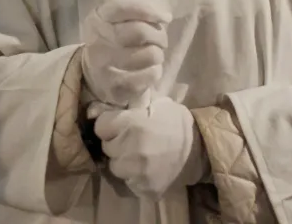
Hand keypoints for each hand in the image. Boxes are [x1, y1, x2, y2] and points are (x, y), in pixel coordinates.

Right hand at [81, 0, 169, 106]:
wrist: (96, 76)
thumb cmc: (117, 39)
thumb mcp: (120, 18)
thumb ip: (140, 9)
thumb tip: (165, 16)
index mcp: (98, 19)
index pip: (124, 7)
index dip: (149, 10)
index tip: (165, 17)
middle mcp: (97, 42)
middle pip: (140, 32)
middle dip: (159, 35)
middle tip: (160, 40)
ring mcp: (104, 67)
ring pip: (149, 54)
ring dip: (158, 54)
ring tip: (152, 55)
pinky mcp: (116, 88)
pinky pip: (150, 75)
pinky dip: (155, 71)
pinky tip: (147, 70)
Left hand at [92, 97, 206, 198]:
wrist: (198, 149)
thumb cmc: (173, 121)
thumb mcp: (153, 104)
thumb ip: (125, 106)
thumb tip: (93, 109)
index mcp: (133, 124)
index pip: (101, 126)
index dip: (109, 125)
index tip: (118, 125)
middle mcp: (132, 149)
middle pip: (106, 147)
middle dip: (116, 143)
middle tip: (131, 139)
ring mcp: (137, 172)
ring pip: (115, 166)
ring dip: (123, 161)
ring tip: (138, 155)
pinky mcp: (144, 188)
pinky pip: (128, 182)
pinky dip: (134, 176)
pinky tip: (146, 168)